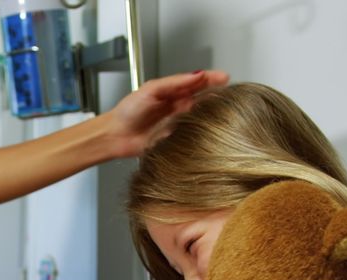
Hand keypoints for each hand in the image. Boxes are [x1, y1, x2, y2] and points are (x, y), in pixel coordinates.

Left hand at [105, 69, 229, 156]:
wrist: (115, 135)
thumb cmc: (129, 111)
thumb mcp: (151, 90)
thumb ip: (175, 83)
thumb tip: (197, 75)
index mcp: (172, 91)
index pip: (197, 82)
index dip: (212, 79)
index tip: (225, 77)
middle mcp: (178, 106)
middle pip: (203, 98)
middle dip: (217, 95)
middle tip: (231, 95)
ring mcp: (178, 122)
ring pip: (201, 116)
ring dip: (211, 113)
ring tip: (225, 110)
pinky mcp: (176, 138)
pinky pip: (193, 134)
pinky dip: (201, 131)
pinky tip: (210, 129)